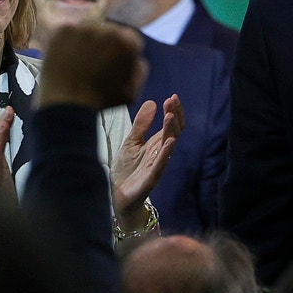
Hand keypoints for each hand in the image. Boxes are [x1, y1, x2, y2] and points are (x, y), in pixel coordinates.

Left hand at [37, 23, 147, 109]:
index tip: (115, 62)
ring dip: (89, 40)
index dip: (124, 51)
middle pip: (110, 30)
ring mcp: (83, 28)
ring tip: (81, 60)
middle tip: (96, 62)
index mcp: (126, 43)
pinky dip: (70, 41)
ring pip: (90, 28)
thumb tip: (136, 57)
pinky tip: (69, 57)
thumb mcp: (131, 92)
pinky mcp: (63, 30)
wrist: (66, 103)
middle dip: (106, 43)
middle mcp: (106, 29)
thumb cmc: (100, 101)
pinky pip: (71, 31)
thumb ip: (139, 70)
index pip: (130, 37)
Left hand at [111, 94, 181, 223]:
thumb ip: (141, 125)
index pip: (172, 125)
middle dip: (174, 116)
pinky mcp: (151, 178)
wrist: (118, 196)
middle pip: (174, 132)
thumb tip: (152, 102)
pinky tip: (170, 141)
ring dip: (171, 130)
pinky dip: (166, 153)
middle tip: (171, 101)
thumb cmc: (127, 170)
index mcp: (156, 144)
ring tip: (170, 115)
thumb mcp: (132, 142)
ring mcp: (157, 165)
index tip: (172, 97)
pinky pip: (161, 165)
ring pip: (169, 146)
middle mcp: (160, 153)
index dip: (174, 111)